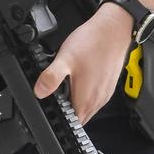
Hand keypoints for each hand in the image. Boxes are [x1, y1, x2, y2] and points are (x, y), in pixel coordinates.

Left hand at [33, 5, 132, 124]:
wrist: (114, 28)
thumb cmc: (93, 43)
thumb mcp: (65, 58)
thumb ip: (51, 77)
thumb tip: (39, 92)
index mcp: (86, 100)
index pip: (72, 125)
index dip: (60, 120)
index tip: (52, 109)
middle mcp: (97, 100)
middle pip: (79, 117)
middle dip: (66, 110)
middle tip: (56, 94)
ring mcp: (105, 93)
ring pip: (87, 106)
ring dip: (75, 100)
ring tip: (67, 83)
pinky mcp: (108, 84)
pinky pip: (94, 96)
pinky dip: (85, 92)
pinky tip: (80, 76)